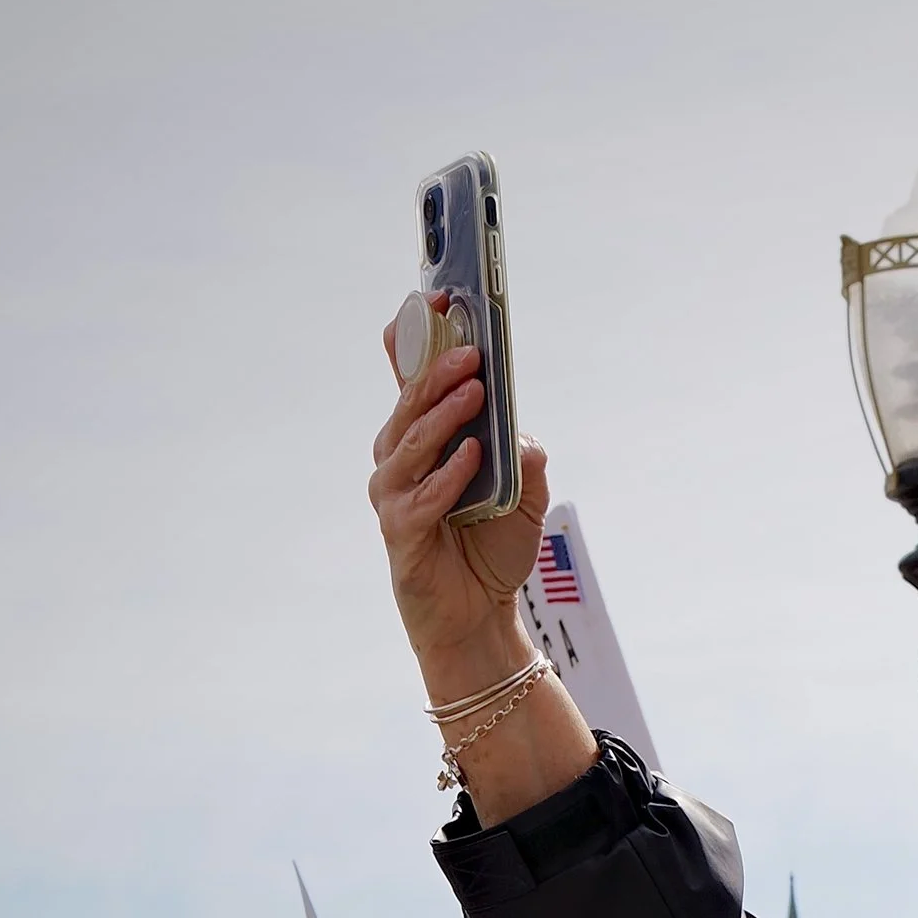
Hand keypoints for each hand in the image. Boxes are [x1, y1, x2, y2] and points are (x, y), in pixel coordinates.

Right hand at [368, 328, 548, 696]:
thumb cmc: (491, 553)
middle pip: (411, 403)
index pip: (410, 379)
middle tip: (469, 347)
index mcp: (424, 441)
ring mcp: (394, 497)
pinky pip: (420, 498)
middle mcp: (400, 461)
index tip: (435, 298)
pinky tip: (471, 457)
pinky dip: (447, 476)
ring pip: (411, 443)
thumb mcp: (523, 498)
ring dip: (443, 414)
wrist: (480, 619)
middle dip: (438, 369)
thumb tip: (520, 432)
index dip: (417, 338)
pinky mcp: (401, 535)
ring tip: (473, 389)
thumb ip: (522, 459)